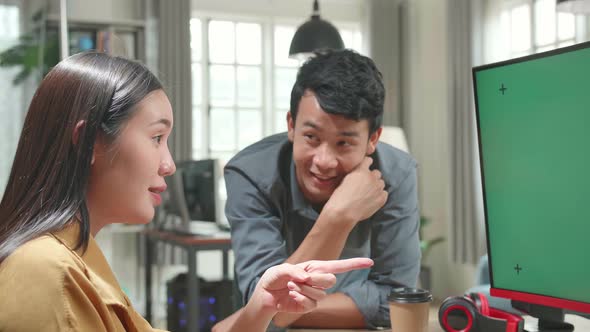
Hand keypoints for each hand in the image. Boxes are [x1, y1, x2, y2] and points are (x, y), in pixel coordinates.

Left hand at [251, 258, 373, 313]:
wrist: (266, 296)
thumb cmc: (274, 278)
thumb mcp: (281, 269)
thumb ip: (294, 271)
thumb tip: (306, 277)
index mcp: (314, 267)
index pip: (339, 266)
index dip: (355, 264)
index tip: (370, 262)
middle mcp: (317, 280)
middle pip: (331, 280)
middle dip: (316, 279)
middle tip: (301, 279)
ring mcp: (315, 294)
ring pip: (321, 293)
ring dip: (304, 290)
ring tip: (291, 287)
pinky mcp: (308, 306)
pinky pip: (311, 304)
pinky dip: (300, 299)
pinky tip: (292, 296)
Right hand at [324, 157, 387, 223]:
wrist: (344, 212)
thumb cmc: (340, 197)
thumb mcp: (344, 180)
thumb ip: (354, 174)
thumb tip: (358, 174)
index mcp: (361, 170)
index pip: (368, 160)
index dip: (366, 164)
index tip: (365, 168)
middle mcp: (371, 176)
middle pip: (377, 173)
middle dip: (372, 177)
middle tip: (365, 185)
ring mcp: (378, 187)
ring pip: (381, 183)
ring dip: (376, 186)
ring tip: (368, 193)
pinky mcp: (382, 198)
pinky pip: (384, 193)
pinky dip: (379, 196)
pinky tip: (371, 200)